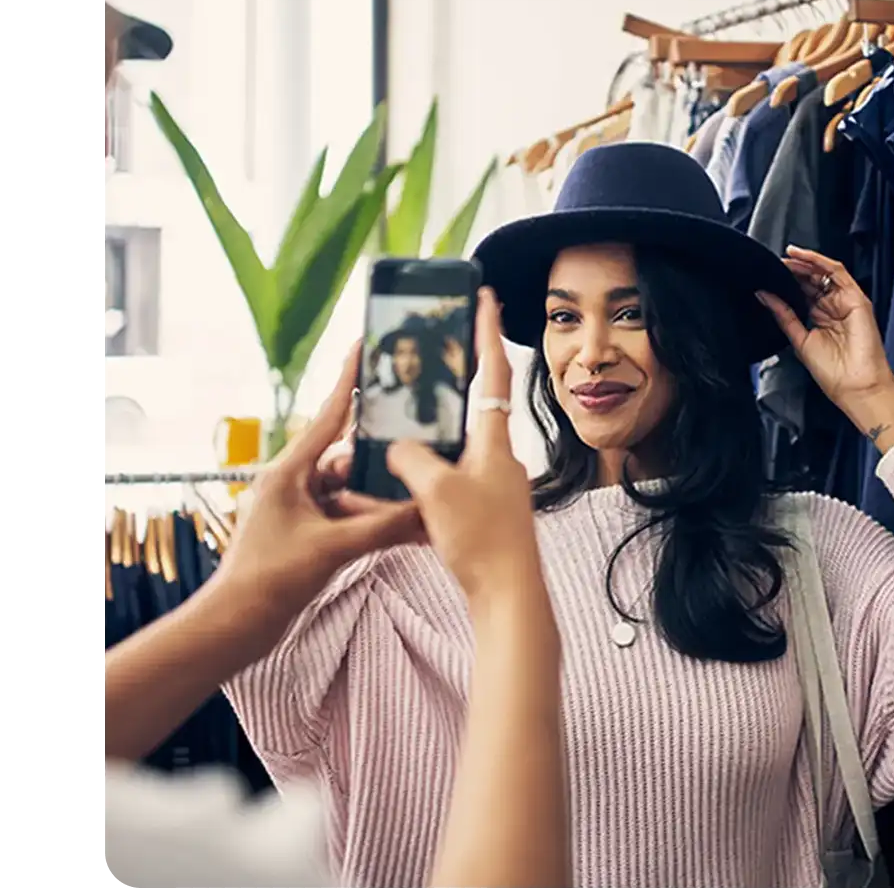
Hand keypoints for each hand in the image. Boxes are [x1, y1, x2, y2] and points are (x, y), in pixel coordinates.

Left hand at [214, 345, 423, 636]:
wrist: (235, 625)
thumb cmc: (268, 579)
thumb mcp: (333, 547)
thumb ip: (384, 526)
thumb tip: (428, 510)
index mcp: (289, 471)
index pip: (328, 415)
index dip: (348, 379)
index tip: (363, 345)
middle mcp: (293, 483)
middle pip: (344, 454)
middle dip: (377, 452)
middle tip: (413, 437)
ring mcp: (298, 508)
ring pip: (348, 487)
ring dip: (375, 492)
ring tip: (412, 492)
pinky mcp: (305, 533)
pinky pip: (346, 514)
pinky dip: (368, 517)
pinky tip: (397, 525)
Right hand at [383, 288, 541, 604]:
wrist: (508, 598)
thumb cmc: (482, 541)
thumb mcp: (436, 490)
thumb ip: (410, 458)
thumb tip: (397, 449)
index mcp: (495, 442)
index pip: (494, 372)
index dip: (487, 332)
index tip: (485, 297)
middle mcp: (499, 459)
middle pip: (467, 414)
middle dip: (439, 397)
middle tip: (413, 377)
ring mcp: (492, 488)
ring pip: (449, 455)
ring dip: (419, 450)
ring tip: (384, 446)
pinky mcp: (481, 515)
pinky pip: (445, 488)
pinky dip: (418, 487)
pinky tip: (390, 498)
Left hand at [757, 246, 893, 450]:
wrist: (855, 387)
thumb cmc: (833, 372)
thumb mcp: (799, 339)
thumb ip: (783, 315)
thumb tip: (764, 296)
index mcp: (820, 318)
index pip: (802, 292)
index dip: (786, 282)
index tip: (767, 274)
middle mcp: (833, 307)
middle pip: (812, 280)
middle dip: (793, 270)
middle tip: (773, 263)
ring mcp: (846, 301)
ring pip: (823, 273)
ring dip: (804, 262)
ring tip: (785, 257)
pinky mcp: (856, 298)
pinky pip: (837, 272)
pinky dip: (819, 261)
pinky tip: (803, 255)